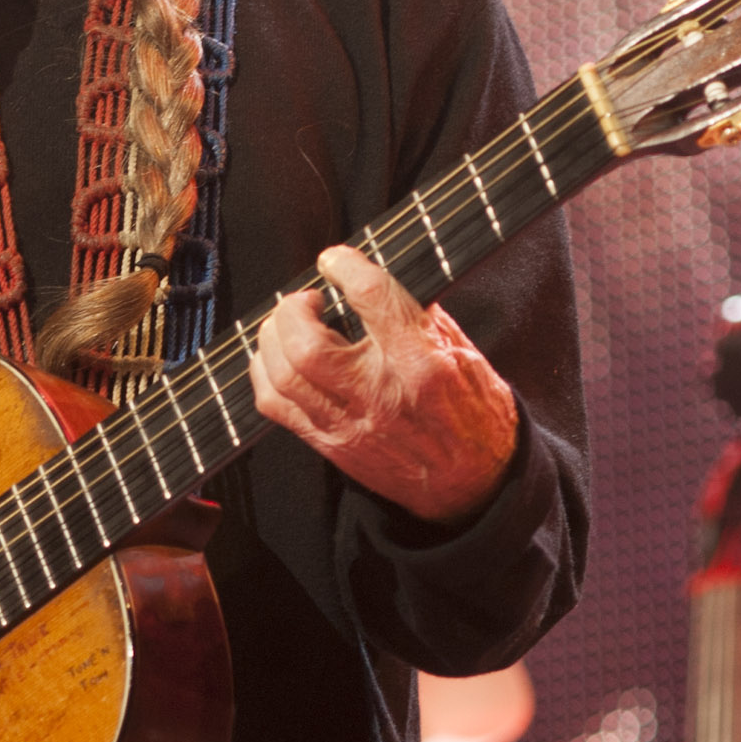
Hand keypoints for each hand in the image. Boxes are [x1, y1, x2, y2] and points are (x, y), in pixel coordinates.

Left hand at [249, 244, 520, 527]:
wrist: (474, 482)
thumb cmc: (471, 410)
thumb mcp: (461, 349)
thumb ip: (417, 311)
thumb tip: (370, 277)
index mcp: (423, 361)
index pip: (373, 298)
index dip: (345, 267)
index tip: (335, 260)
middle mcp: (381, 395)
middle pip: (307, 346)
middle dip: (294, 310)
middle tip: (308, 299)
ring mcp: (351, 425)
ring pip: (282, 376)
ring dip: (273, 338)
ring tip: (289, 324)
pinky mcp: (332, 445)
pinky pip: (275, 406)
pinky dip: (265, 371)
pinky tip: (278, 357)